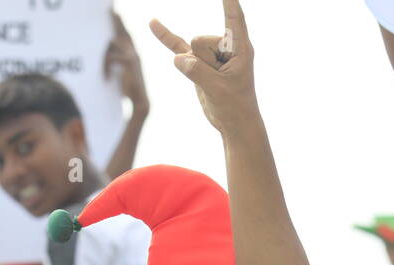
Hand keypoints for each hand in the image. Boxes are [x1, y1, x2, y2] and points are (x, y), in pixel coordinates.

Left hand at [105, 11, 148, 114]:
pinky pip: (111, 57)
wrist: (139, 100)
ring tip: (104, 72)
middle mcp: (133, 51)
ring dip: (104, 60)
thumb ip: (114, 61)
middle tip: (110, 10)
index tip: (114, 13)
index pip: (124, 34)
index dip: (119, 24)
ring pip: (111, 45)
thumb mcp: (120, 73)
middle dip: (116, 21)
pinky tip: (107, 78)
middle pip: (121, 32)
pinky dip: (107, 68)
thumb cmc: (128, 88)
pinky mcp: (129, 61)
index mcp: (131, 53)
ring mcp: (132, 55)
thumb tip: (103, 53)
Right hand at [150, 0, 256, 134]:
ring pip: (189, 49)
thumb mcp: (218, 90)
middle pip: (200, 40)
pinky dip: (165, 36)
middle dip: (203, 62)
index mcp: (240, 48)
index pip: (234, 19)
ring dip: (195, 68)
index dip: (230, 3)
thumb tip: (178, 58)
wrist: (234, 124)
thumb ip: (198, 72)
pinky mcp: (196, 62)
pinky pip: (177, 46)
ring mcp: (209, 53)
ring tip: (212, 83)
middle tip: (220, 80)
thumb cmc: (235, 107)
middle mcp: (225, 46)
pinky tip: (153, 23)